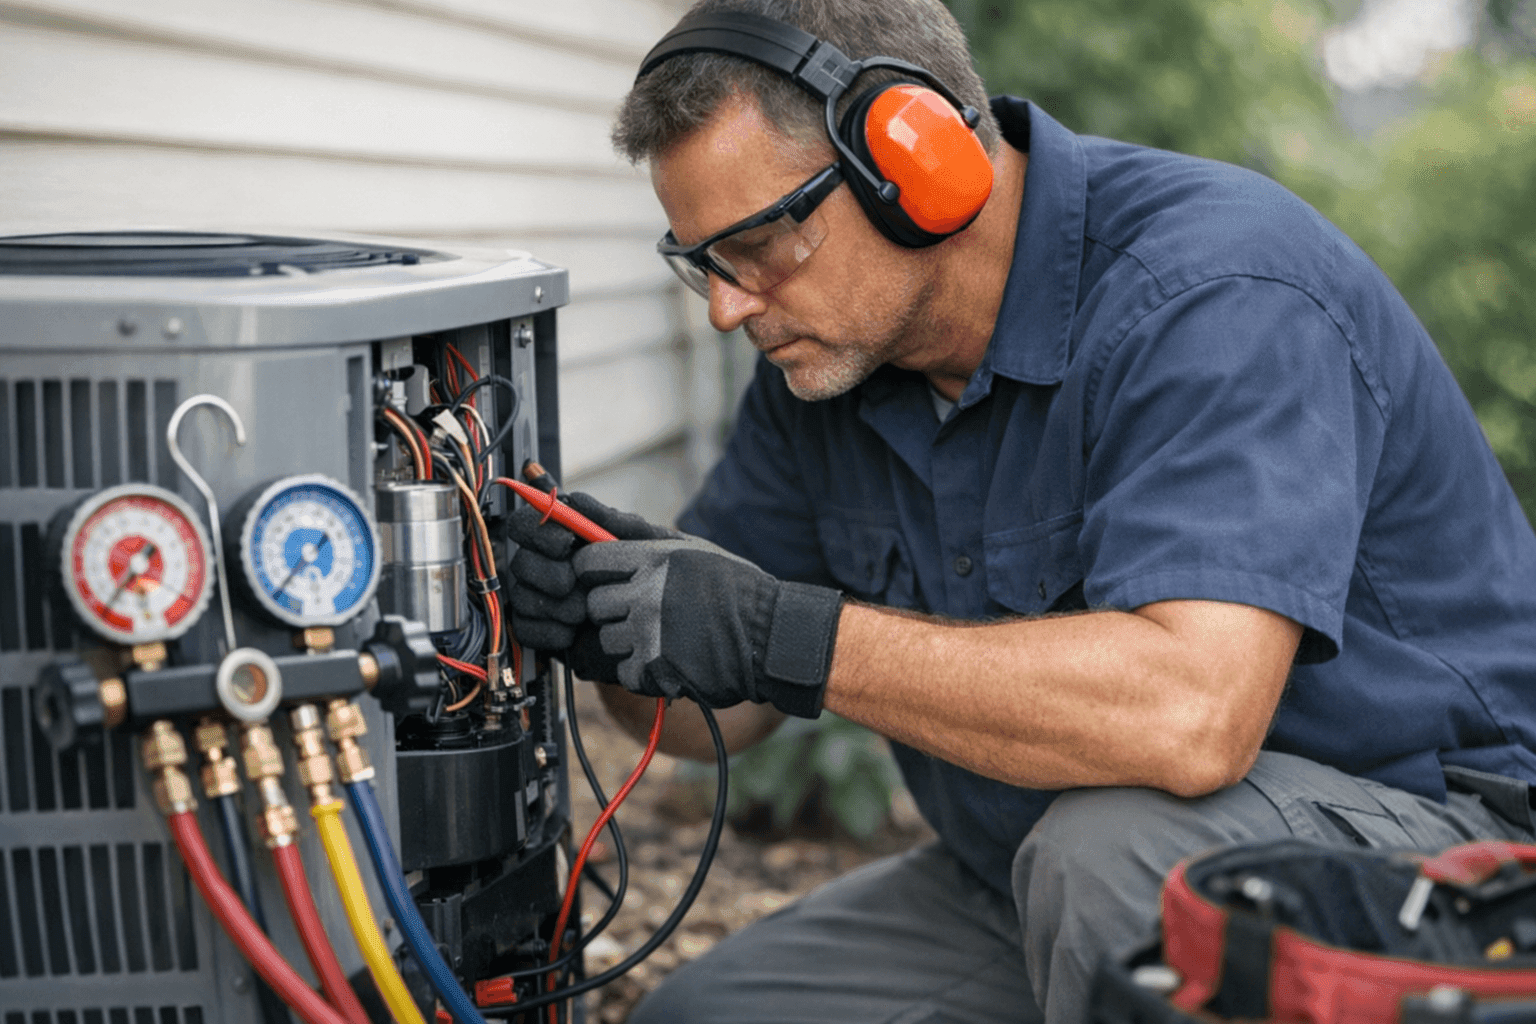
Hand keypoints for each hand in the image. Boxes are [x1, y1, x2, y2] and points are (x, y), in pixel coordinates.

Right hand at [501, 491, 671, 651]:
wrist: (660, 630)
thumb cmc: (654, 580)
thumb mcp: (647, 545)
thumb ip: (613, 521)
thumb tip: (577, 502)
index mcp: (567, 537)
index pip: (526, 523)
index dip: (538, 531)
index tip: (564, 542)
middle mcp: (548, 565)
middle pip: (520, 561)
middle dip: (545, 573)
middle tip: (571, 583)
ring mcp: (541, 598)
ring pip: (521, 597)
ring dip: (553, 606)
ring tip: (586, 612)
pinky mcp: (540, 629)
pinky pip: (525, 629)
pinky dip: (549, 632)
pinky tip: (574, 633)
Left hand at [573, 535, 842, 718]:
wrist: (772, 636)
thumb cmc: (731, 587)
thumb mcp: (690, 549)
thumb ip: (637, 533)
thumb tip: (581, 506)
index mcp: (654, 559)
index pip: (589, 562)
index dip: (592, 574)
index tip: (606, 581)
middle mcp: (648, 594)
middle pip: (595, 604)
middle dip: (613, 610)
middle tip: (644, 613)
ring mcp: (651, 634)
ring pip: (607, 640)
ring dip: (628, 642)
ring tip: (662, 636)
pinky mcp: (658, 670)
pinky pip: (624, 672)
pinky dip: (641, 671)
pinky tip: (668, 659)